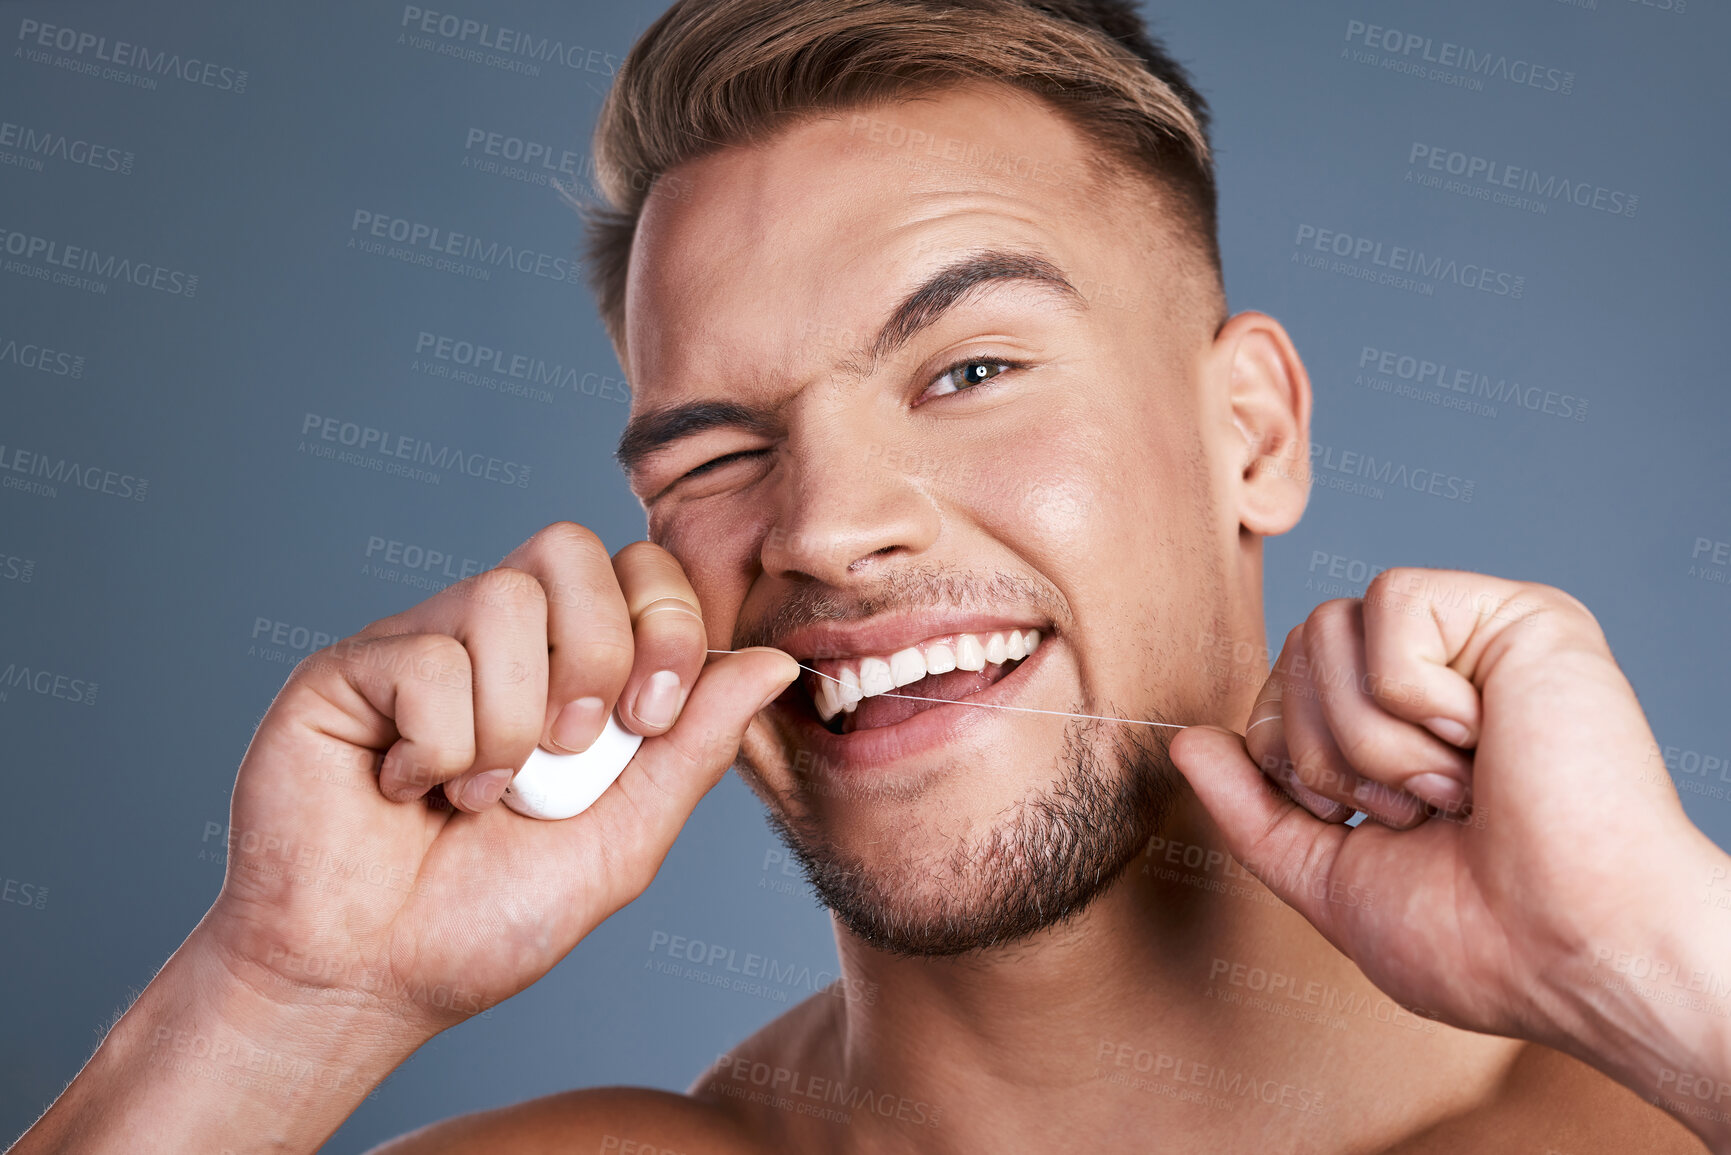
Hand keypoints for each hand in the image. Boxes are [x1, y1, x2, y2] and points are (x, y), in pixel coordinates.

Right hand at [200, 522, 795, 1036]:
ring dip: (513, 722)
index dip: (664, 623)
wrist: (372, 980)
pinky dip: (439, 747)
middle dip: (596, 654)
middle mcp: (492, 637)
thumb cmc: (489, 917)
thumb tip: (776, 660)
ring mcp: (418, 642)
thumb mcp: (625, 837)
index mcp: (566, 663)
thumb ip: (695, 745)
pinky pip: (423, 658)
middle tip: (571, 749)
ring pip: (500, 599)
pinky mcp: (346, 669)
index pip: (637, 567)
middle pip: (570, 550)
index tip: (652, 719)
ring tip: (485, 791)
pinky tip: (411, 789)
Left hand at [1169, 569, 1728, 1102]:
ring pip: (1329, 627)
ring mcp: (1478, 641)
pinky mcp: (1517, 614)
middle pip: (1297, 649)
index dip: (1283, 755)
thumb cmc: (1478, 938)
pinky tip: (1483, 743)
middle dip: (1326, 756)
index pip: (1282, 686)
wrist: (1577, 953)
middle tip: (1418, 814)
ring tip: (1455, 790)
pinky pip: (1390, 602)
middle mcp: (1440, 673)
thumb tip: (1186, 742)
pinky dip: (1414, 696)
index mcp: (1399, 728)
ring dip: (1372, 740)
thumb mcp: (1330, 877)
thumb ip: (1253, 810)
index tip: (1362, 824)